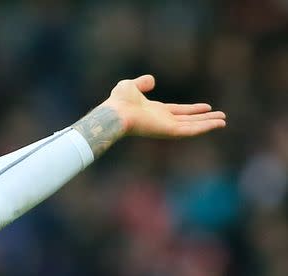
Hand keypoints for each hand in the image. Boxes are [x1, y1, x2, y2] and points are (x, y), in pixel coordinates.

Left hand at [105, 75, 225, 137]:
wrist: (116, 112)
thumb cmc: (119, 102)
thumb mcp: (131, 86)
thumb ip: (142, 83)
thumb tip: (151, 80)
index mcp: (154, 111)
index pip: (178, 111)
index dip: (192, 109)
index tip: (206, 107)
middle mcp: (162, 120)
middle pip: (188, 120)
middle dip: (204, 118)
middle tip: (220, 117)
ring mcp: (166, 127)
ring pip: (192, 126)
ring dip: (208, 123)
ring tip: (223, 121)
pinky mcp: (169, 131)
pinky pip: (191, 130)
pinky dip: (205, 127)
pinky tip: (218, 124)